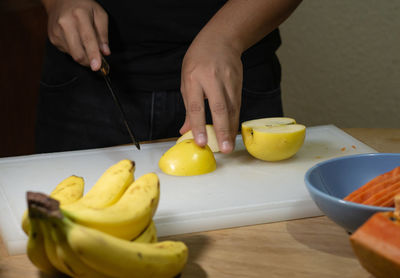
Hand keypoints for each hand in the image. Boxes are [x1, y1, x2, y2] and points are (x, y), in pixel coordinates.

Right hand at [43, 0, 109, 70]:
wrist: (59, 0)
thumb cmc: (82, 6)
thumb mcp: (99, 14)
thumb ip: (103, 33)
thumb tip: (105, 51)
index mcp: (79, 15)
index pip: (88, 39)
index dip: (93, 55)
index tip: (97, 66)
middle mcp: (65, 24)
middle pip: (78, 53)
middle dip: (88, 61)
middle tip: (96, 60)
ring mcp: (57, 32)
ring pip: (73, 55)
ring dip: (82, 55)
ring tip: (85, 44)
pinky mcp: (52, 38)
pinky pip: (67, 52)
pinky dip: (75, 50)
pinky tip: (75, 40)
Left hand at [180, 38, 242, 153]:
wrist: (221, 39)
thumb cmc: (198, 60)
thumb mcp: (186, 79)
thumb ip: (188, 107)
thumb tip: (185, 130)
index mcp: (194, 78)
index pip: (196, 106)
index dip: (198, 125)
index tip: (201, 142)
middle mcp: (212, 79)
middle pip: (219, 108)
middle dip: (222, 131)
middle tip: (224, 149)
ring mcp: (228, 81)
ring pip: (232, 109)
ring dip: (230, 129)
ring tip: (229, 146)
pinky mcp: (238, 83)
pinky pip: (237, 105)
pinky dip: (234, 120)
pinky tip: (232, 132)